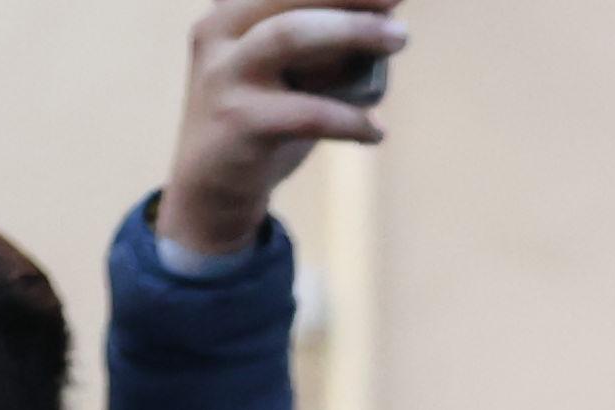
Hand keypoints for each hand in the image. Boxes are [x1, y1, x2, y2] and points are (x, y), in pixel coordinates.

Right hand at [158, 3, 410, 260]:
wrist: (214, 188)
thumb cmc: (264, 117)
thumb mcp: (287, 70)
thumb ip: (321, 42)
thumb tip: (388, 18)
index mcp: (230, 12)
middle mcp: (219, 32)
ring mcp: (224, 76)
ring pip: (290, 36)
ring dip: (353, 30)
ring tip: (400, 38)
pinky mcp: (239, 121)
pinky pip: (307, 113)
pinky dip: (350, 119)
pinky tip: (376, 131)